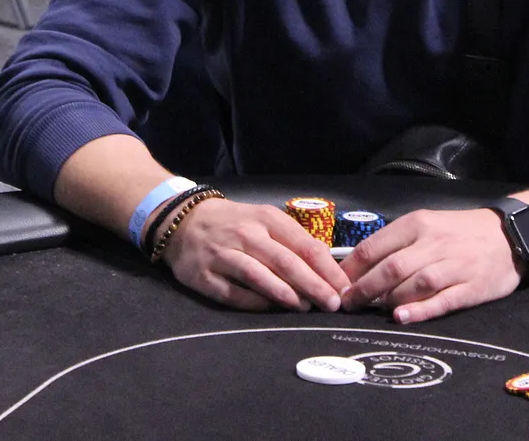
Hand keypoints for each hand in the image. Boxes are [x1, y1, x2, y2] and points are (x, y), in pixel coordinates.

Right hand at [162, 197, 349, 311]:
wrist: (184, 221)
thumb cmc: (236, 224)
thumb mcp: (266, 221)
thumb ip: (293, 243)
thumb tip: (328, 272)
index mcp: (267, 219)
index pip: (304, 245)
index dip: (327, 269)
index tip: (344, 288)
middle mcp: (246, 235)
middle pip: (285, 261)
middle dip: (312, 284)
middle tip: (332, 304)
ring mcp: (224, 255)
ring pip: (258, 275)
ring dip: (284, 293)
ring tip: (305, 307)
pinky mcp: (204, 276)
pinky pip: (233, 293)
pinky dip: (254, 302)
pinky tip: (271, 309)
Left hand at [339, 207, 518, 323]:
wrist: (509, 234)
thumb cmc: (461, 232)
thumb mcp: (428, 225)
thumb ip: (397, 243)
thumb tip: (359, 267)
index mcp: (418, 223)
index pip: (375, 246)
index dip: (351, 269)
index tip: (337, 284)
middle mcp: (434, 242)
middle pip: (391, 267)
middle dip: (363, 289)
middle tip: (347, 304)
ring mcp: (455, 265)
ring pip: (414, 283)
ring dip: (388, 299)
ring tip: (371, 311)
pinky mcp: (472, 286)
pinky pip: (443, 300)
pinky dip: (421, 309)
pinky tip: (402, 317)